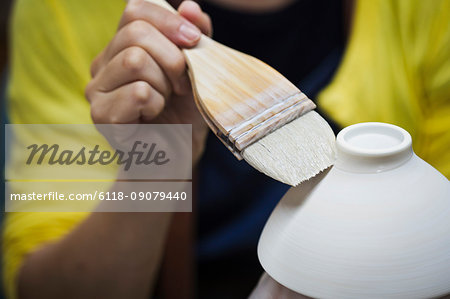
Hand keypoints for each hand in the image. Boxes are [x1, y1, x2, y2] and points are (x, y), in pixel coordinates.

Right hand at [85, 0, 211, 162]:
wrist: (178, 154)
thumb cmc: (186, 113)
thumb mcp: (198, 69)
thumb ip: (195, 37)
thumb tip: (188, 5)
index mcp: (122, 47)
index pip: (135, 10)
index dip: (169, 20)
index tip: (195, 41)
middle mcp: (103, 63)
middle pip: (136, 33)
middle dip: (173, 58)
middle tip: (182, 85)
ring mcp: (97, 89)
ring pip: (135, 60)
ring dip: (165, 83)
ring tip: (167, 101)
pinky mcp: (101, 115)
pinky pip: (137, 92)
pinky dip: (157, 104)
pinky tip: (155, 116)